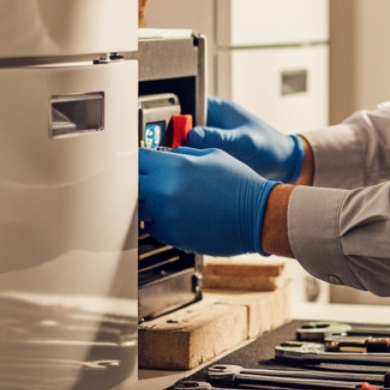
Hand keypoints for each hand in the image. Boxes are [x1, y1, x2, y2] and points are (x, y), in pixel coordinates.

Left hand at [138, 146, 276, 256]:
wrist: (258, 215)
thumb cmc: (240, 184)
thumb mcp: (212, 155)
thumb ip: (183, 154)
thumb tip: (165, 155)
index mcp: (175, 165)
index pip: (137, 158)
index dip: (138, 160)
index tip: (142, 163)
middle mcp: (166, 190)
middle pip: (130, 185)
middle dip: (138, 183)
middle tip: (150, 183)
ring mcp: (167, 215)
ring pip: (138, 209)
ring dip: (146, 204)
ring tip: (165, 201)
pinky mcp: (172, 236)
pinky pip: (153, 227)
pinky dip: (160, 222)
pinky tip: (178, 215)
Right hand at [183, 97, 303, 181]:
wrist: (282, 164)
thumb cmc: (269, 145)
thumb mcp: (244, 140)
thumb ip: (220, 137)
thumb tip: (192, 136)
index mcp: (216, 108)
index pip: (187, 104)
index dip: (174, 115)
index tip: (167, 129)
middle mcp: (209, 122)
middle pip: (180, 125)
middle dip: (173, 136)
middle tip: (171, 149)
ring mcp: (208, 139)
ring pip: (184, 142)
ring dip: (181, 151)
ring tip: (179, 160)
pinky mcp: (210, 155)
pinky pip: (193, 156)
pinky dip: (189, 162)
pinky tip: (188, 169)